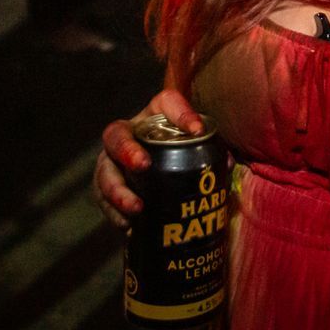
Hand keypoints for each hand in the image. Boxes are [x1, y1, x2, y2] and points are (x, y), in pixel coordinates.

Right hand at [93, 89, 204, 228]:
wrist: (160, 173)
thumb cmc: (182, 154)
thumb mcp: (197, 148)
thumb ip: (212, 151)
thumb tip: (228, 164)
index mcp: (154, 118)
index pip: (166, 103)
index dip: (181, 113)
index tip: (198, 131)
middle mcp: (128, 135)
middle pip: (117, 135)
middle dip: (127, 150)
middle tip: (143, 165)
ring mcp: (112, 161)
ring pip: (104, 171)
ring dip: (117, 190)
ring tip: (136, 207)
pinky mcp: (105, 187)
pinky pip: (102, 199)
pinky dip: (114, 213)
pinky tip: (128, 226)